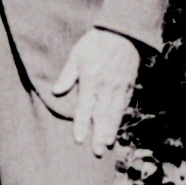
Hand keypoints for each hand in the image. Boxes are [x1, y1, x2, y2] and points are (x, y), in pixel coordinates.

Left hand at [51, 29, 139, 154]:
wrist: (122, 32)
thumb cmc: (95, 43)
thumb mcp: (77, 55)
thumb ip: (67, 75)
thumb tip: (55, 92)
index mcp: (91, 80)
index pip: (85, 107)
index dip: (82, 124)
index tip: (79, 139)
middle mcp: (106, 87)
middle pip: (102, 115)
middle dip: (99, 135)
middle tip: (96, 152)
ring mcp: (120, 87)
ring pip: (114, 113)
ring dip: (110, 130)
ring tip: (107, 145)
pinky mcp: (129, 86)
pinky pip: (124, 106)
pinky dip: (120, 119)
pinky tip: (116, 128)